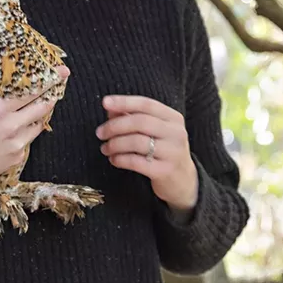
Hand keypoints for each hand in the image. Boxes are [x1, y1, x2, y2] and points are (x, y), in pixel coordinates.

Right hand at [0, 47, 68, 208]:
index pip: (30, 91)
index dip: (48, 80)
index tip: (61, 71)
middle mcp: (11, 127)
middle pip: (42, 107)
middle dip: (52, 94)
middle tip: (60, 83)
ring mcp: (15, 145)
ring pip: (38, 125)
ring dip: (40, 114)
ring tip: (41, 103)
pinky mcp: (14, 160)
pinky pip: (28, 143)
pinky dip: (28, 133)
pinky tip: (22, 127)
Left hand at [95, 95, 198, 211]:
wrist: (182, 181)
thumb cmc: (162, 150)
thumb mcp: (153, 131)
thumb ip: (132, 116)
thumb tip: (110, 108)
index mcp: (173, 118)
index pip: (146, 104)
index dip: (124, 102)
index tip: (105, 103)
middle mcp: (176, 133)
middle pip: (140, 122)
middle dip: (115, 126)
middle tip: (100, 133)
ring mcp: (172, 153)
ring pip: (136, 142)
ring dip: (115, 144)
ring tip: (105, 148)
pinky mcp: (164, 171)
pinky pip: (136, 162)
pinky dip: (120, 159)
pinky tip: (114, 159)